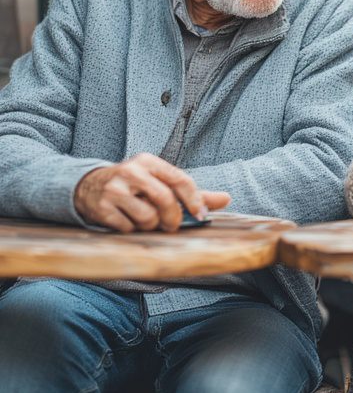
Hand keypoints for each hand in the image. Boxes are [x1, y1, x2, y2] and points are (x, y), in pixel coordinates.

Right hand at [74, 153, 230, 231]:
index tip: (201, 215)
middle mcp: (131, 171)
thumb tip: (226, 198)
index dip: (194, 200)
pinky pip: (128, 228)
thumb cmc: (135, 186)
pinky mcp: (101, 207)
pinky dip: (132, 230)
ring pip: (147, 217)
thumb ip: (193, 192)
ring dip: (151, 226)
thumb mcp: (161, 182)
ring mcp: (114, 189)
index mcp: (149, 162)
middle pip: (165, 200)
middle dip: (173, 218)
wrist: (87, 187)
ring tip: (145, 220)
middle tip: (172, 225)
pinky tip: (127, 222)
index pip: (180, 179)